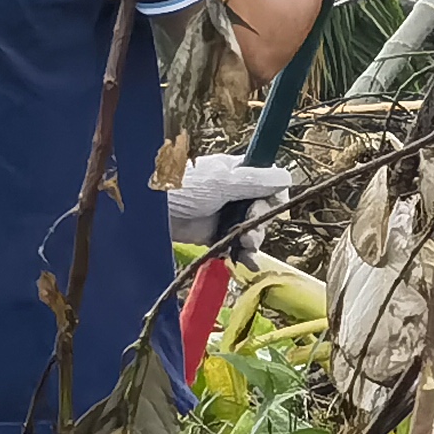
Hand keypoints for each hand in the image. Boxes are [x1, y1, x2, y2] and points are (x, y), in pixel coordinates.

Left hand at [168, 152, 295, 253]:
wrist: (146, 212)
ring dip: (253, 242)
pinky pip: (235, 244)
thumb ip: (254, 181)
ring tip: (245, 251)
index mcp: (237, 172)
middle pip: (263, 210)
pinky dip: (241, 253)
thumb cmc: (181, 188)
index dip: (274, 198)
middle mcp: (233, 192)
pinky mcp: (212, 235)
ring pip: (251, 229)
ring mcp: (223, 214)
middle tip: (250, 236)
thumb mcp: (221, 182)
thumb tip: (286, 177)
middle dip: (260, 224)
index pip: (269, 182)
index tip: (270, 210)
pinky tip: (243, 262)